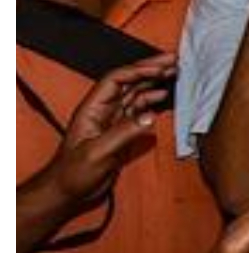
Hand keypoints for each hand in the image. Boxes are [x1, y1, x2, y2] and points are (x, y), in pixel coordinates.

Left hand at [39, 54, 175, 207]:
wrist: (68, 192)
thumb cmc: (74, 173)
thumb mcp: (98, 153)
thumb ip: (124, 133)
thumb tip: (151, 116)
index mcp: (93, 108)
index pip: (116, 79)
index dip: (139, 71)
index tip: (161, 69)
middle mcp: (104, 109)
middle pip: (129, 81)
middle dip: (151, 69)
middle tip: (175, 60)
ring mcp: (114, 119)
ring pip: (137, 93)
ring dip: (155, 82)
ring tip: (176, 74)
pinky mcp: (122, 131)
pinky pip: (140, 109)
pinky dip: (155, 100)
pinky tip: (166, 96)